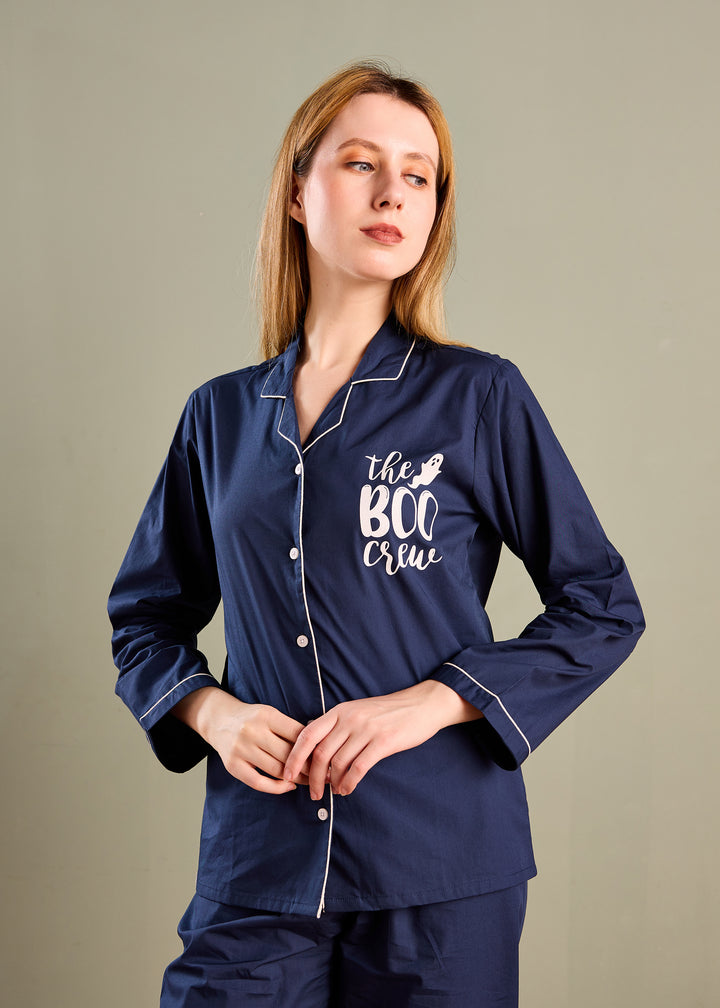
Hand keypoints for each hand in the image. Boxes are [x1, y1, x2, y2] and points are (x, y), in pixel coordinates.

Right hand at [172, 686, 309, 793]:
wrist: (218, 719)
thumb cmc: (251, 718)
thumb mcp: (270, 714)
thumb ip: (290, 727)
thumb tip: (318, 745)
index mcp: (266, 715)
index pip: (297, 733)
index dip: (313, 747)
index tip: (325, 756)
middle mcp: (252, 731)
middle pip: (288, 754)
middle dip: (308, 766)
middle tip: (322, 773)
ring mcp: (241, 749)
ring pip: (276, 769)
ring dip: (296, 779)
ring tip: (309, 781)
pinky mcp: (233, 766)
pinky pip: (258, 782)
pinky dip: (276, 788)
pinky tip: (288, 786)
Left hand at [283, 680, 481, 799]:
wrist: (420, 705)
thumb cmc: (387, 712)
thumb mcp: (357, 711)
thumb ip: (337, 726)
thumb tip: (316, 751)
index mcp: (339, 710)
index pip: (307, 734)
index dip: (294, 756)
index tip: (287, 774)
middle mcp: (349, 718)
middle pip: (320, 753)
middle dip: (312, 778)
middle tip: (312, 793)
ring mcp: (366, 730)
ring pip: (338, 763)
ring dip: (332, 783)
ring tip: (335, 792)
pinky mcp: (383, 742)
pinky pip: (358, 768)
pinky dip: (349, 783)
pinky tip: (348, 789)